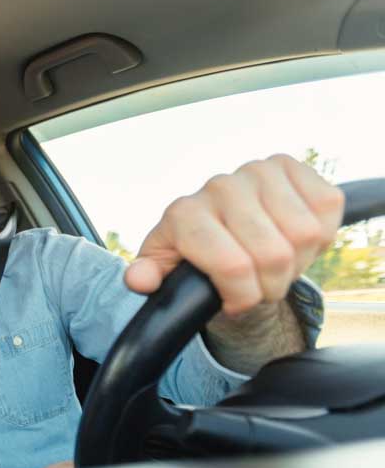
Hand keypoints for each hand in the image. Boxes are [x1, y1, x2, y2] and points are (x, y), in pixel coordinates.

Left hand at [126, 155, 343, 315]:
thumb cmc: (192, 257)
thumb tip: (139, 279)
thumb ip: (148, 278)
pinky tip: (293, 238)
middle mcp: (218, 186)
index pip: (234, 266)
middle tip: (258, 284)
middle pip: (274, 254)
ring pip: (306, 234)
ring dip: (299, 261)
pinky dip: (321, 234)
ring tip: (274, 263)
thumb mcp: (164, 272)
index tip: (233, 302)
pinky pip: (327, 207)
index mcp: (183, 214)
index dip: (244, 296)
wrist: (220, 231)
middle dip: (272, 284)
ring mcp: (256, 170)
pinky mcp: (290, 165)